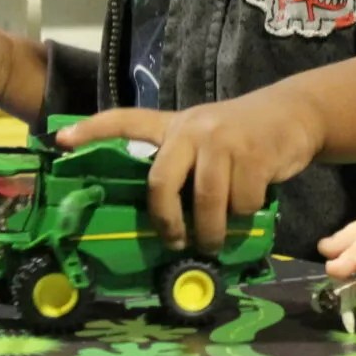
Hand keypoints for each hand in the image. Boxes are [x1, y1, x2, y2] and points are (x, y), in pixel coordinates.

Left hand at [58, 89, 324, 251]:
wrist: (295, 114)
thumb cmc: (243, 136)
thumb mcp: (207, 138)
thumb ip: (183, 164)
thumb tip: (165, 220)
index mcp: (174, 126)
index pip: (125, 120)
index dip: (93, 130)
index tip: (60, 141)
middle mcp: (193, 128)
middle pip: (161, 182)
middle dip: (167, 221)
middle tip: (176, 241)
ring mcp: (223, 139)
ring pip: (205, 200)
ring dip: (211, 231)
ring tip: (214, 241)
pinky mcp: (253, 153)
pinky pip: (241, 202)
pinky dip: (245, 215)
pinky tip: (250, 209)